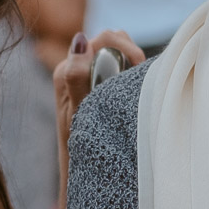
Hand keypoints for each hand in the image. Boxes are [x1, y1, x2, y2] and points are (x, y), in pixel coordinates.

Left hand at [52, 28, 145, 148]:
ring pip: (118, 50)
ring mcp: (89, 74)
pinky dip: (131, 70)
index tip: (139, 68)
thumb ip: (76, 77)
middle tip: (141, 76)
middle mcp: (76, 67)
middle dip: (131, 51)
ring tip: (137, 83)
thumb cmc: (79, 143)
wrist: (79, 168)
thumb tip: (80, 40)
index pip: (103, 40)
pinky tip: (135, 88)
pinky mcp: (100, 83)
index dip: (125, 47)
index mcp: (67, 70)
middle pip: (111, 40)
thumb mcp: (77, 111)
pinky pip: (119, 64)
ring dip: (131, 60)